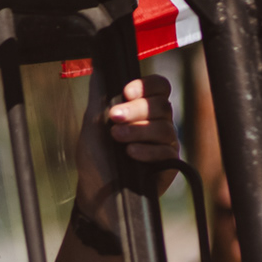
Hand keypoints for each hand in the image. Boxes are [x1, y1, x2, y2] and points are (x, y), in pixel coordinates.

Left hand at [74, 75, 178, 228]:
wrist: (96, 196)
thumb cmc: (94, 160)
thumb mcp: (92, 125)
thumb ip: (99, 95)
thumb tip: (99, 65)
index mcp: (142, 109)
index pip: (159, 86)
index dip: (147, 85)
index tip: (126, 91)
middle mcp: (157, 123)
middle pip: (162, 105)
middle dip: (137, 109)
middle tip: (114, 118)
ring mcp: (165, 144)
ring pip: (165, 127)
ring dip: (138, 130)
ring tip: (118, 139)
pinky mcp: (169, 165)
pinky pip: (167, 151)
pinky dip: (147, 150)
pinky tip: (131, 155)